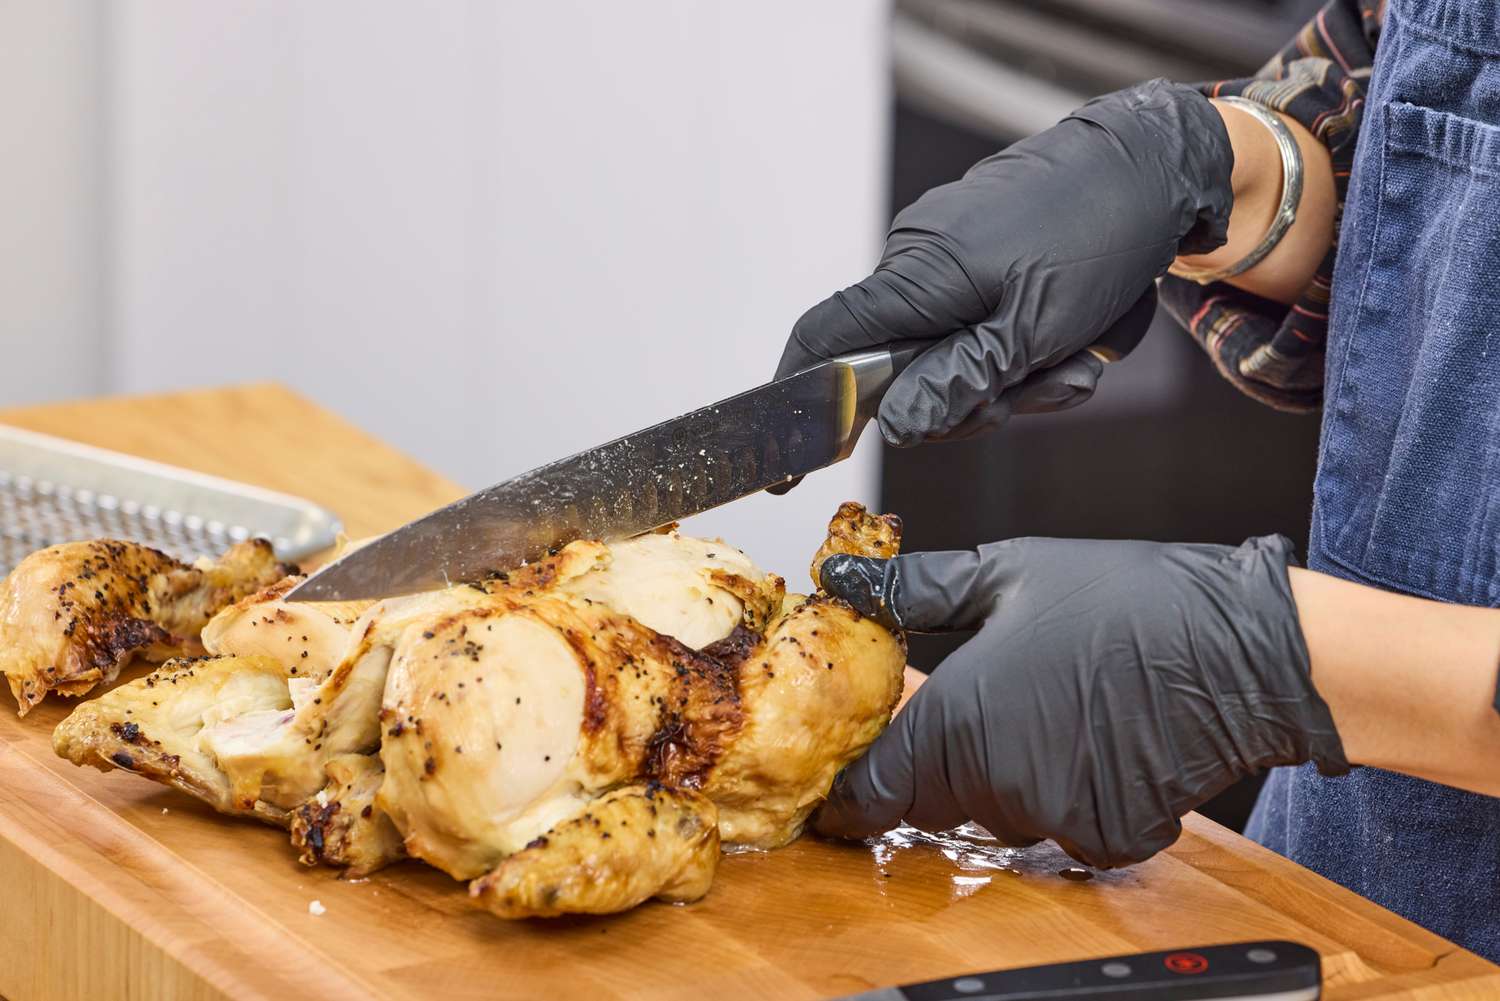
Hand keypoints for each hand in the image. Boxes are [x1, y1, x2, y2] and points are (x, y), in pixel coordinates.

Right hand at [777, 80, 1234, 446]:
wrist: (1155, 162)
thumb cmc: (1100, 233)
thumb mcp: (1039, 326)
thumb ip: (961, 379)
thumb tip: (896, 429)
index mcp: (917, 273)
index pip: (824, 338)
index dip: (806, 400)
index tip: (798, 461)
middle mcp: (918, 261)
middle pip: (904, 370)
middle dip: (973, 398)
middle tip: (1045, 386)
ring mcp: (949, 257)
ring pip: (954, 357)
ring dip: (1017, 376)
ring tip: (1080, 355)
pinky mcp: (980, 257)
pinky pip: (983, 329)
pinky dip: (1027, 348)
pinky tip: (1079, 337)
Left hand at [814, 536, 1348, 867]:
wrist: (1238, 646)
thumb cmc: (1123, 599)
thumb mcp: (1005, 574)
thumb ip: (913, 589)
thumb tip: (846, 580)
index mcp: (956, 719)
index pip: (872, 792)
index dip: (853, 795)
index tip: (848, 788)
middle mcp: (996, 781)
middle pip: (934, 802)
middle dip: (943, 767)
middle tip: (993, 705)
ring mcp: (1055, 818)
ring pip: (1002, 815)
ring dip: (1012, 778)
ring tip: (1060, 706)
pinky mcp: (1109, 839)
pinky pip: (1068, 831)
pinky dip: (1077, 798)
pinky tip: (1105, 740)